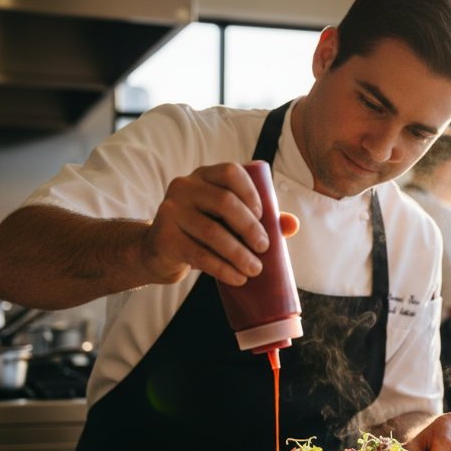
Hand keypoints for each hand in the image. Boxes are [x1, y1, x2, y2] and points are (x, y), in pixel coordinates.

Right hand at [141, 162, 298, 285]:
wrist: (158, 251)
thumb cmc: (201, 231)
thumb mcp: (226, 220)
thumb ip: (258, 218)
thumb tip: (292, 225)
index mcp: (203, 176)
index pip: (230, 172)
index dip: (251, 192)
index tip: (263, 216)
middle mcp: (184, 187)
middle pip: (224, 202)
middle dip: (249, 227)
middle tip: (264, 248)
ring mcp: (170, 210)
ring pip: (212, 232)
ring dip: (239, 254)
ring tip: (255, 269)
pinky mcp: (164, 237)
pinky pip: (199, 254)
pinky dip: (223, 268)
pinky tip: (237, 278)